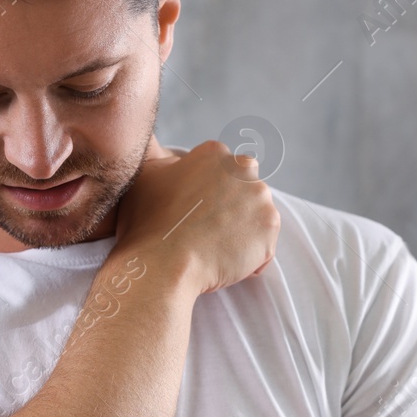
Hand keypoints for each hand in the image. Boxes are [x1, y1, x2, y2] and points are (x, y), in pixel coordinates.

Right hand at [114, 139, 279, 294]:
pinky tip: (224, 262)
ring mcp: (260, 198)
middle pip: (244, 187)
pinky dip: (249, 255)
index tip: (196, 209)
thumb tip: (177, 167)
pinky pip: (264, 244)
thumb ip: (169, 165)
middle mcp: (243, 168)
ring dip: (242, 230)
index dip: (208, 191)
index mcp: (214, 153)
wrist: (164, 262)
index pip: (221, 169)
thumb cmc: (149, 222)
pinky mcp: (270, 228)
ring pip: (256, 215)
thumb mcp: (146, 177)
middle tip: (207, 228)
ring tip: (214, 248)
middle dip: (232, 205)